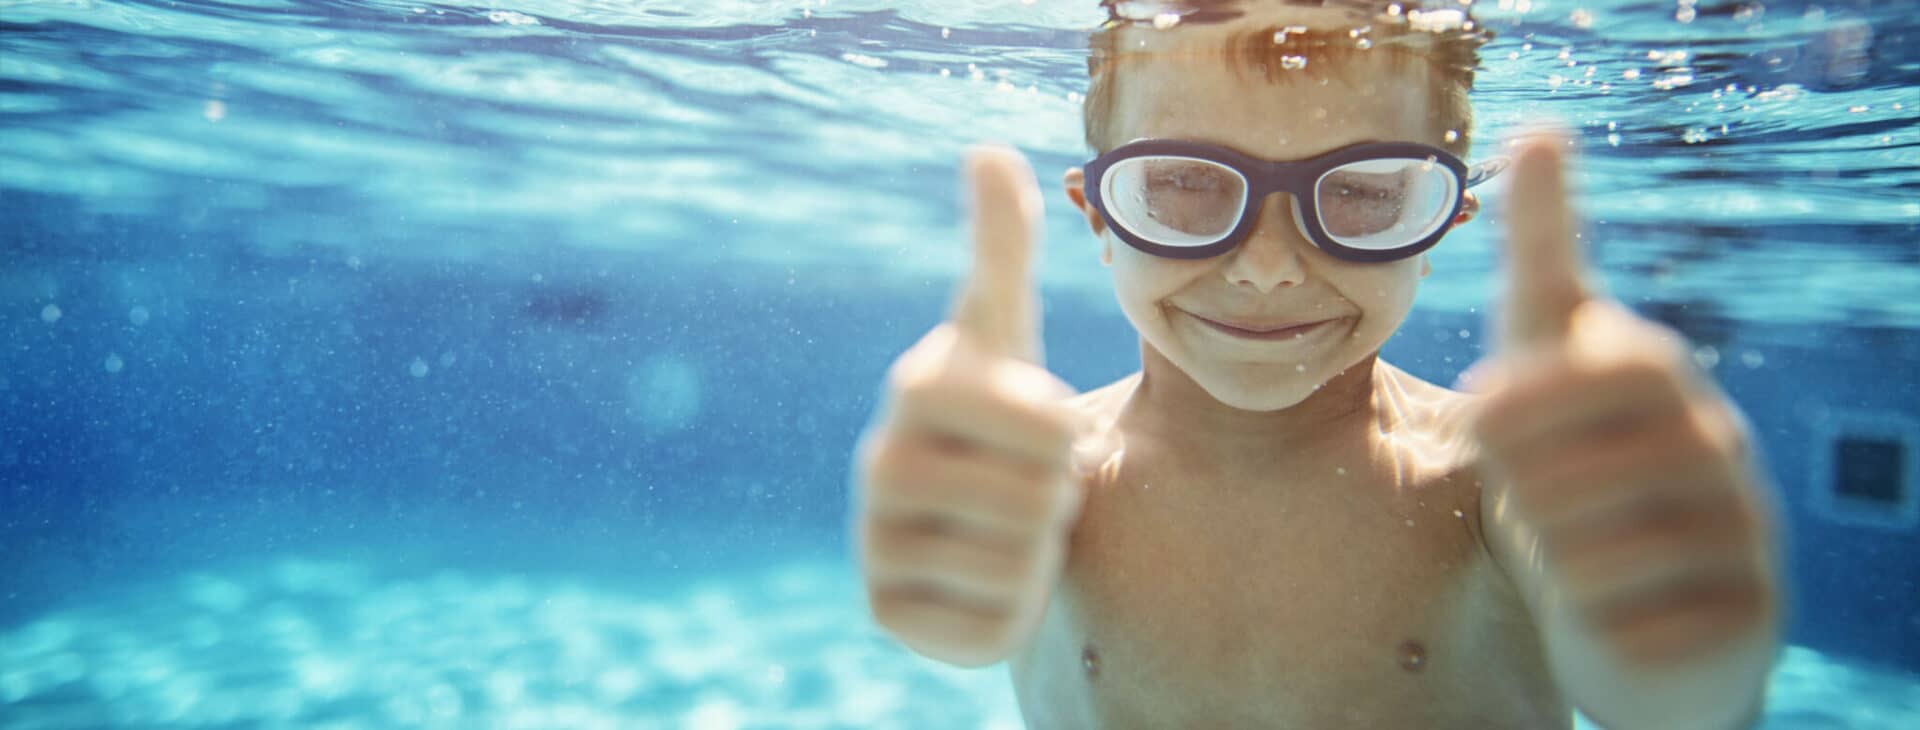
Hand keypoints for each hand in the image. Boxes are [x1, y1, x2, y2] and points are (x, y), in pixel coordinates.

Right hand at [852, 146, 1084, 666]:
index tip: (1039, 424)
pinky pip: (991, 620)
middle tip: (1031, 482)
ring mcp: (876, 545)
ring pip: (1018, 559)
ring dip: (1037, 547)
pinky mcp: (889, 615)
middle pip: (1035, 494)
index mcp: (917, 388)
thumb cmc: (1003, 414)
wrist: (979, 515)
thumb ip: (1001, 247)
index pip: (1031, 417)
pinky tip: (987, 577)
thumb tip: (986, 150)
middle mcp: (880, 466)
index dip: (1058, 430)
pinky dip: (1012, 604)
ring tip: (1012, 525)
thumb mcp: (1008, 332)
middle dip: (1057, 493)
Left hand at [1463, 131, 1780, 671]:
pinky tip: (1599, 606)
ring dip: (1549, 558)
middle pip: (1578, 471)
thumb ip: (1541, 255)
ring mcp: (1743, 540)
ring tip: (1559, 547)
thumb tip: (1542, 128)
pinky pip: (1628, 626)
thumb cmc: (1566, 464)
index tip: (1480, 413)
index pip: (1612, 367)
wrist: (1633, 608)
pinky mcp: (1743, 624)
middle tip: (1516, 496)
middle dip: (1521, 490)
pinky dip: (1589, 620)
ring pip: (1595, 556)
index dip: (1528, 399)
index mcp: (1664, 380)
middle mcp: (1720, 452)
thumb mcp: (1543, 357)